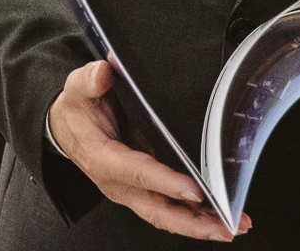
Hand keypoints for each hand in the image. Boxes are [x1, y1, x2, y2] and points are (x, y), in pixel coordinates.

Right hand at [48, 61, 249, 240]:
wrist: (67, 128)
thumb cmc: (77, 111)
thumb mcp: (77, 89)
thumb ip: (88, 81)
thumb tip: (102, 73)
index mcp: (103, 159)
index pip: (137, 173)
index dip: (166, 182)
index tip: (194, 189)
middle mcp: (118, 183)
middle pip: (158, 210)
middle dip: (193, 221)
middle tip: (226, 224)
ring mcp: (131, 191)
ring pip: (167, 216)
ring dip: (200, 225)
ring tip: (232, 226)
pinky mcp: (142, 192)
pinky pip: (169, 211)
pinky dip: (194, 218)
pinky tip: (218, 220)